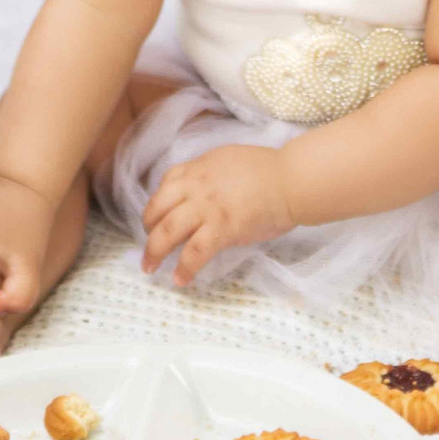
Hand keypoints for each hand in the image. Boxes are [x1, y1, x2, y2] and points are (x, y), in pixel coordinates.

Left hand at [140, 144, 295, 287]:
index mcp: (198, 168)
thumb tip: (201, 194)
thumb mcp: (229, 160)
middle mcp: (196, 186)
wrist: (291, 180)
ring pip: (168, 231)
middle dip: (147, 231)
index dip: (157, 205)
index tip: (157, 219)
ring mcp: (207, 208)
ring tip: (150, 268)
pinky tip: (179, 279)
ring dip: (154, 252)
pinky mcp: (222, 228)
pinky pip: (194, 252)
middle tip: (148, 248)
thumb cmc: (269, 171)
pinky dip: (184, 268)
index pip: (165, 186)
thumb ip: (209, 175)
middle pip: (157, 209)